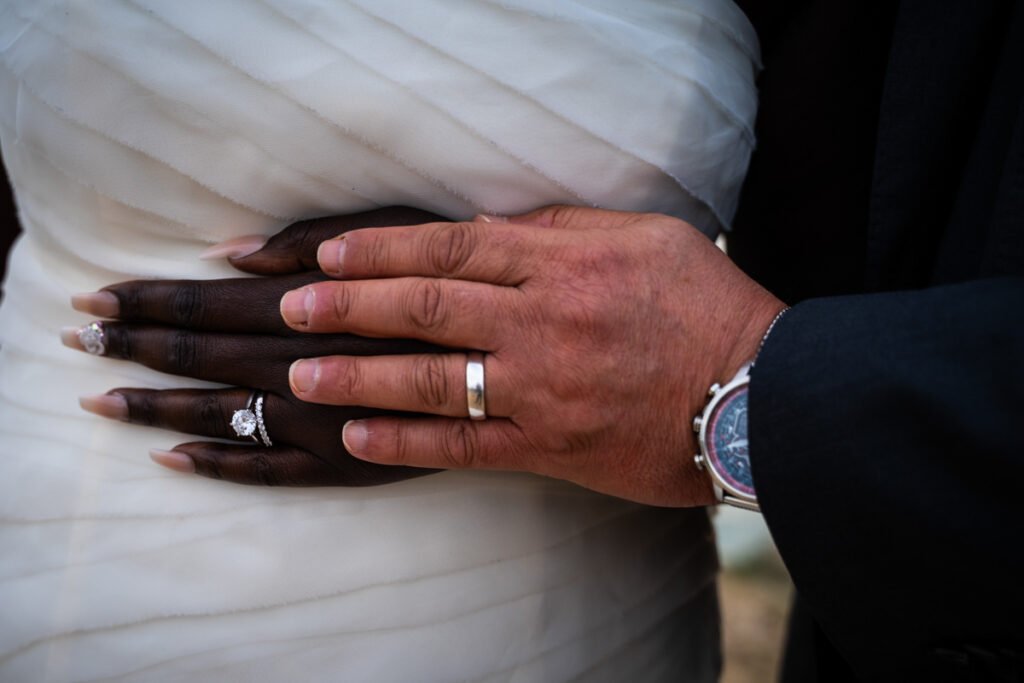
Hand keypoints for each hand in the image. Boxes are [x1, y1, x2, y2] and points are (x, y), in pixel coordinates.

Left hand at [66, 208, 446, 485]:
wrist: (543, 364)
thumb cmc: (474, 281)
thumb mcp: (405, 228)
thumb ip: (313, 239)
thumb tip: (231, 252)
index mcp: (313, 304)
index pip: (208, 301)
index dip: (150, 298)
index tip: (97, 298)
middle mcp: (306, 364)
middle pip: (201, 354)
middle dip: (133, 347)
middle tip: (76, 341)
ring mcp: (323, 422)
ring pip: (218, 416)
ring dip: (154, 406)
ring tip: (99, 400)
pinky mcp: (351, 466)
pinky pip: (268, 473)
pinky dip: (217, 466)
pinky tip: (173, 459)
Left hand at [280, 206, 785, 505]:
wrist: (757, 394)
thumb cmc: (706, 305)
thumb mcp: (646, 235)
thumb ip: (564, 227)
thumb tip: (495, 228)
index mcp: (565, 264)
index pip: (451, 249)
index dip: (382, 251)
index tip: (328, 255)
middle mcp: (543, 323)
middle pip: (425, 309)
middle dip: (348, 307)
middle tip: (291, 309)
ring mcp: (543, 390)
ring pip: (430, 379)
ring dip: (358, 377)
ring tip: (301, 377)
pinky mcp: (551, 448)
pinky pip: (465, 447)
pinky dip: (406, 444)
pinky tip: (358, 439)